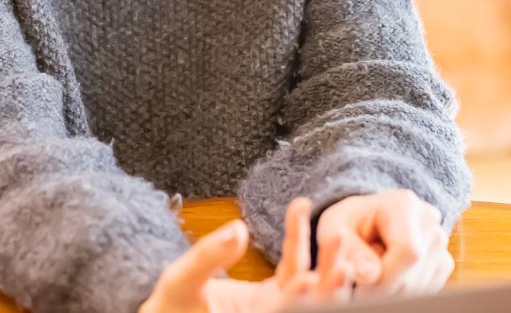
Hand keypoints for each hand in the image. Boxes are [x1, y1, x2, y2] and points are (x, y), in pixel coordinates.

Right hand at [141, 197, 352, 312]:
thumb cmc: (167, 309)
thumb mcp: (180, 283)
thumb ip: (207, 258)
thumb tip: (237, 230)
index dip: (303, 300)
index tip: (317, 277)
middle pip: (311, 306)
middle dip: (330, 281)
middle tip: (343, 252)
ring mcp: (277, 309)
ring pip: (309, 285)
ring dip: (324, 259)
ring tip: (332, 229)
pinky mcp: (275, 295)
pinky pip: (293, 265)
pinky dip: (297, 239)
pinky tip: (299, 207)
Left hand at [313, 190, 452, 296]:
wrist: (363, 222)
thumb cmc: (347, 225)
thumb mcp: (335, 230)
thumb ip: (350, 251)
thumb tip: (369, 275)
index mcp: (403, 204)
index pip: (408, 253)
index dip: (386, 278)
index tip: (362, 286)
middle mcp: (428, 219)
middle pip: (415, 273)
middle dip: (386, 289)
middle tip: (362, 285)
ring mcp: (439, 240)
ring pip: (423, 284)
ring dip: (395, 290)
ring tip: (374, 274)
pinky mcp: (443, 259)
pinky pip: (429, 287)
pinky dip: (407, 290)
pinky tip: (390, 275)